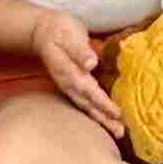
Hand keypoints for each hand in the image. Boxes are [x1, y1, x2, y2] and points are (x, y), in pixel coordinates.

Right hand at [30, 10, 123, 137]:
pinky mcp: (73, 86)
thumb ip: (79, 50)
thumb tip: (91, 63)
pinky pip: (85, 103)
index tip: (117, 113)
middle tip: (121, 132)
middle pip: (88, 105)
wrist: (41, 32)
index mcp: (69, 72)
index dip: (102, 103)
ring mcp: (69, 86)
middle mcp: (69, 83)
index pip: (88, 91)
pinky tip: (105, 119)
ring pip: (87, 107)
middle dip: (104, 119)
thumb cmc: (59, 31)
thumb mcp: (68, 35)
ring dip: (101, 120)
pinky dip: (96, 113)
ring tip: (117, 132)